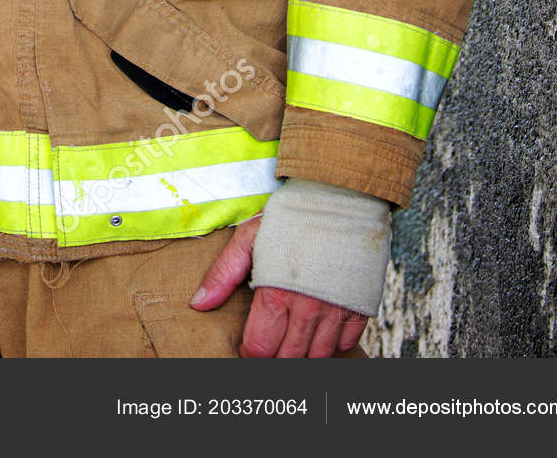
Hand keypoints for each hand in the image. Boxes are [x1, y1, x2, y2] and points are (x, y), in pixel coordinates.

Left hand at [190, 214, 367, 357]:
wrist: (339, 197)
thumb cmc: (291, 216)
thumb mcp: (250, 237)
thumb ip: (223, 273)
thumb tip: (199, 304)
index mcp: (276, 292)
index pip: (260, 348)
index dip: (250, 351)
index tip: (249, 342)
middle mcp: (308, 307)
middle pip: (288, 359)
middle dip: (274, 355)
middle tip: (271, 339)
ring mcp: (336, 310)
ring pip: (317, 358)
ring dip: (302, 353)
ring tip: (292, 336)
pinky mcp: (358, 307)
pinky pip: (343, 346)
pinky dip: (331, 344)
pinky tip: (319, 327)